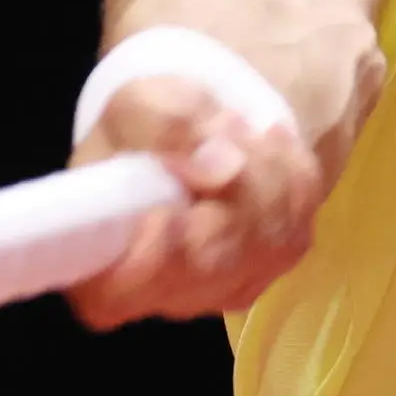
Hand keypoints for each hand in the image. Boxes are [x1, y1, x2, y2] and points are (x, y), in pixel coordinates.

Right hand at [64, 73, 326, 329]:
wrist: (199, 127)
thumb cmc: (148, 123)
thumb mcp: (140, 103)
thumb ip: (164, 128)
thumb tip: (218, 167)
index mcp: (99, 260)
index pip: (116, 293)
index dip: (147, 257)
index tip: (167, 208)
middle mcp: (160, 292)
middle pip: (211, 262)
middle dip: (228, 185)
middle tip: (223, 126)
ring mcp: (221, 287)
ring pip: (264, 242)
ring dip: (262, 170)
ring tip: (237, 128)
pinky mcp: (270, 268)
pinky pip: (297, 226)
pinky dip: (289, 177)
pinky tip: (264, 148)